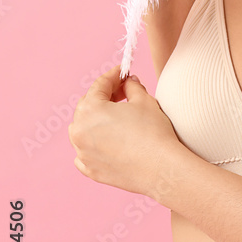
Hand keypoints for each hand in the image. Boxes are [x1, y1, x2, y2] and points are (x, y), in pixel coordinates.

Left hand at [68, 65, 184, 197]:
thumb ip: (131, 87)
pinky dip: (93, 144)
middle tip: (124, 91)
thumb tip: (128, 83)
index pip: (99, 85)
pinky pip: (84, 152)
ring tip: (116, 116)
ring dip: (96, 119)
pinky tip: (108, 140)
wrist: (161, 167)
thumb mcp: (144, 101)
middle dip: (105, 96)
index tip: (123, 72)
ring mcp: (82, 153)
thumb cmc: (153, 132)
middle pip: (88, 106)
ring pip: (82, 129)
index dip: (114, 75)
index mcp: (90, 110)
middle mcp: (79, 131)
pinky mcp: (90, 170)